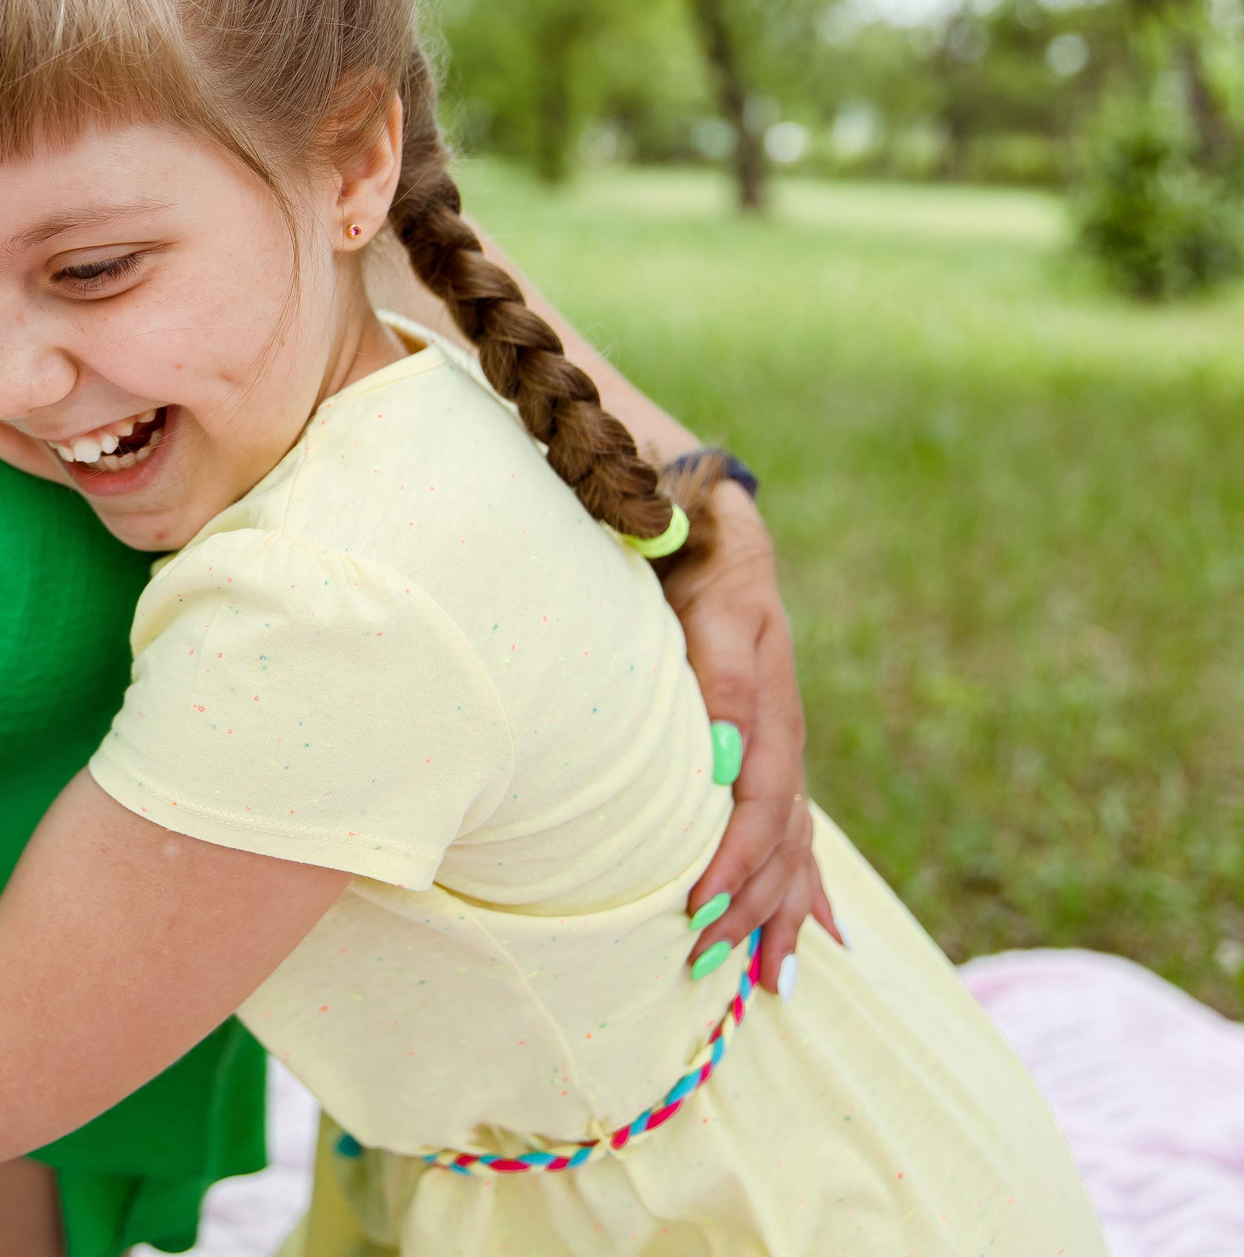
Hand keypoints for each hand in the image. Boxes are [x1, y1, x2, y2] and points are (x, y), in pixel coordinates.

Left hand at [661, 481, 838, 991]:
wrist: (719, 535)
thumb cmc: (703, 572)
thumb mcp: (714, 611)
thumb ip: (721, 677)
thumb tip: (726, 755)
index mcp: (768, 714)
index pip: (759, 807)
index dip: (733, 864)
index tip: (700, 909)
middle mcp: (781, 742)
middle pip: (781, 844)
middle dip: (753, 909)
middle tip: (712, 965)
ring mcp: (781, 752)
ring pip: (795, 849)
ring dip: (781, 915)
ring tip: (772, 981)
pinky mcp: (771, 754)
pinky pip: (799, 833)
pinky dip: (806, 888)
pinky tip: (817, 936)